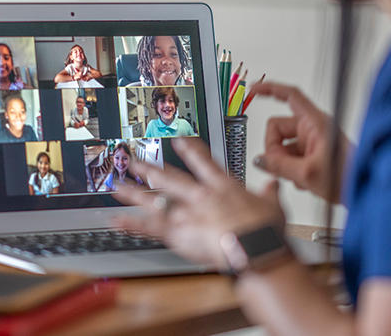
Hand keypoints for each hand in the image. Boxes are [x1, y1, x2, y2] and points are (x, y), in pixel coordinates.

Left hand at [111, 137, 284, 269]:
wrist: (253, 249)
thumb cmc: (264, 231)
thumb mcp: (273, 207)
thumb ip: (269, 194)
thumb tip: (273, 186)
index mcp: (222, 186)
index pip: (203, 161)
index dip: (189, 149)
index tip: (178, 141)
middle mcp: (200, 196)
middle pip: (169, 178)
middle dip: (150, 169)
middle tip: (134, 161)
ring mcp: (186, 213)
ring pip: (154, 200)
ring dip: (134, 193)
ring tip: (118, 186)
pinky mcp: (178, 234)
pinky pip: (149, 228)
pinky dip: (132, 224)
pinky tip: (117, 220)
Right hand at [248, 82, 351, 201]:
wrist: (362, 190)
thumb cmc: (348, 177)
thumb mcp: (307, 173)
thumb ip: (279, 166)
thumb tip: (260, 160)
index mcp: (315, 122)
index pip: (290, 96)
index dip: (270, 90)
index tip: (254, 90)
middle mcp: (313, 128)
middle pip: (278, 128)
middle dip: (275, 150)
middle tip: (283, 168)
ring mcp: (312, 141)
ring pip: (282, 146)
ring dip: (284, 163)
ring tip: (300, 177)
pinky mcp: (312, 152)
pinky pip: (290, 156)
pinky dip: (292, 169)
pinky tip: (304, 180)